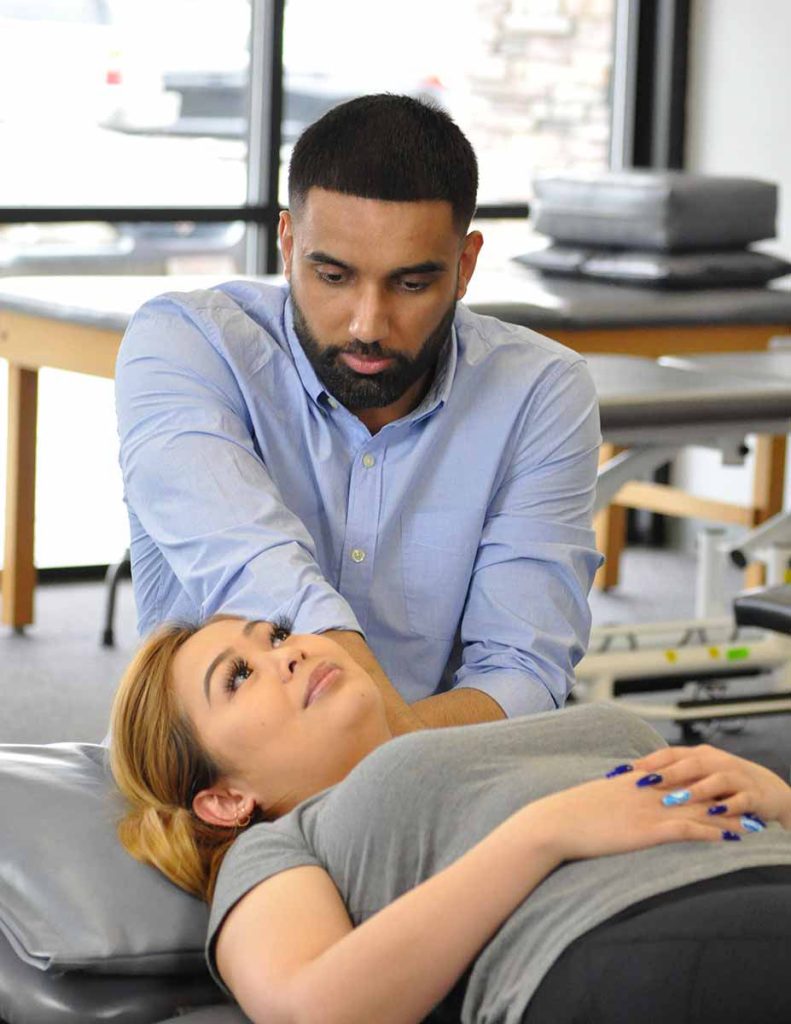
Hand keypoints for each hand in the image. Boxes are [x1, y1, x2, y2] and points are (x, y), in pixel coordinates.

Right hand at [527, 770, 746, 862]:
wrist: (555, 822)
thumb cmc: (569, 813)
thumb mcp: (596, 796)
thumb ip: (615, 793)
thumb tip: (619, 794)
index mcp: (635, 782)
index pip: (677, 777)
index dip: (703, 782)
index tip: (723, 787)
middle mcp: (646, 792)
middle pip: (695, 791)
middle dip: (724, 797)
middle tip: (747, 801)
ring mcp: (647, 810)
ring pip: (697, 810)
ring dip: (727, 817)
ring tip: (751, 823)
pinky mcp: (646, 830)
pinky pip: (686, 830)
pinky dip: (710, 833)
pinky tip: (727, 838)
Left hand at [633, 744, 790, 829]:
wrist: (769, 791)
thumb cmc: (724, 785)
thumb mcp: (698, 776)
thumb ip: (671, 777)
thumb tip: (633, 781)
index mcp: (699, 755)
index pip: (669, 754)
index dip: (646, 761)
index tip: (622, 772)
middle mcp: (716, 762)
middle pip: (689, 763)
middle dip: (666, 773)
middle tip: (644, 783)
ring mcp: (736, 777)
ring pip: (714, 780)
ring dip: (695, 790)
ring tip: (675, 799)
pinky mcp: (754, 795)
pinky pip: (741, 800)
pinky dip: (729, 806)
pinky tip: (715, 812)